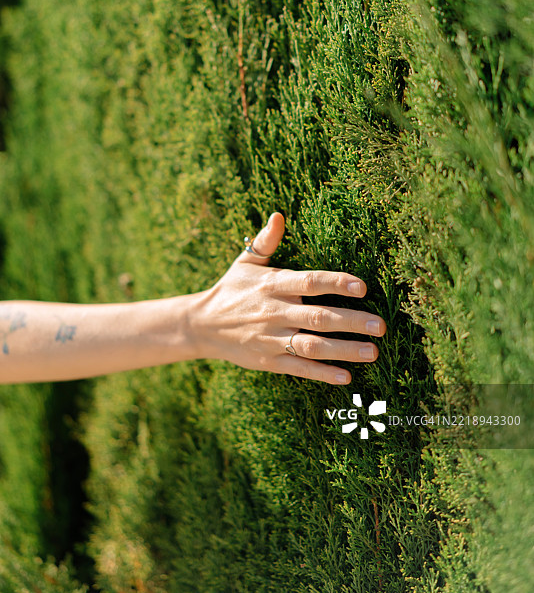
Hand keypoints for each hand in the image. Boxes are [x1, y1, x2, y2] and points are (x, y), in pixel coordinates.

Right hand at [193, 212, 386, 384]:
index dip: (337, 283)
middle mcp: (274, 312)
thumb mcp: (245, 262)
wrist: (201, 325)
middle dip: (351, 322)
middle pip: (318, 317)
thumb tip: (279, 215)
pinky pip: (299, 368)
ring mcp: (271, 339)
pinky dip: (322, 373)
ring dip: (344, 350)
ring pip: (312, 346)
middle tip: (381, 326)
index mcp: (273, 285)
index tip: (363, 287)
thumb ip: (265, 241)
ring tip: (373, 352)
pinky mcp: (268, 361)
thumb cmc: (231, 289)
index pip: (310, 282)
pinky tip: (347, 377)